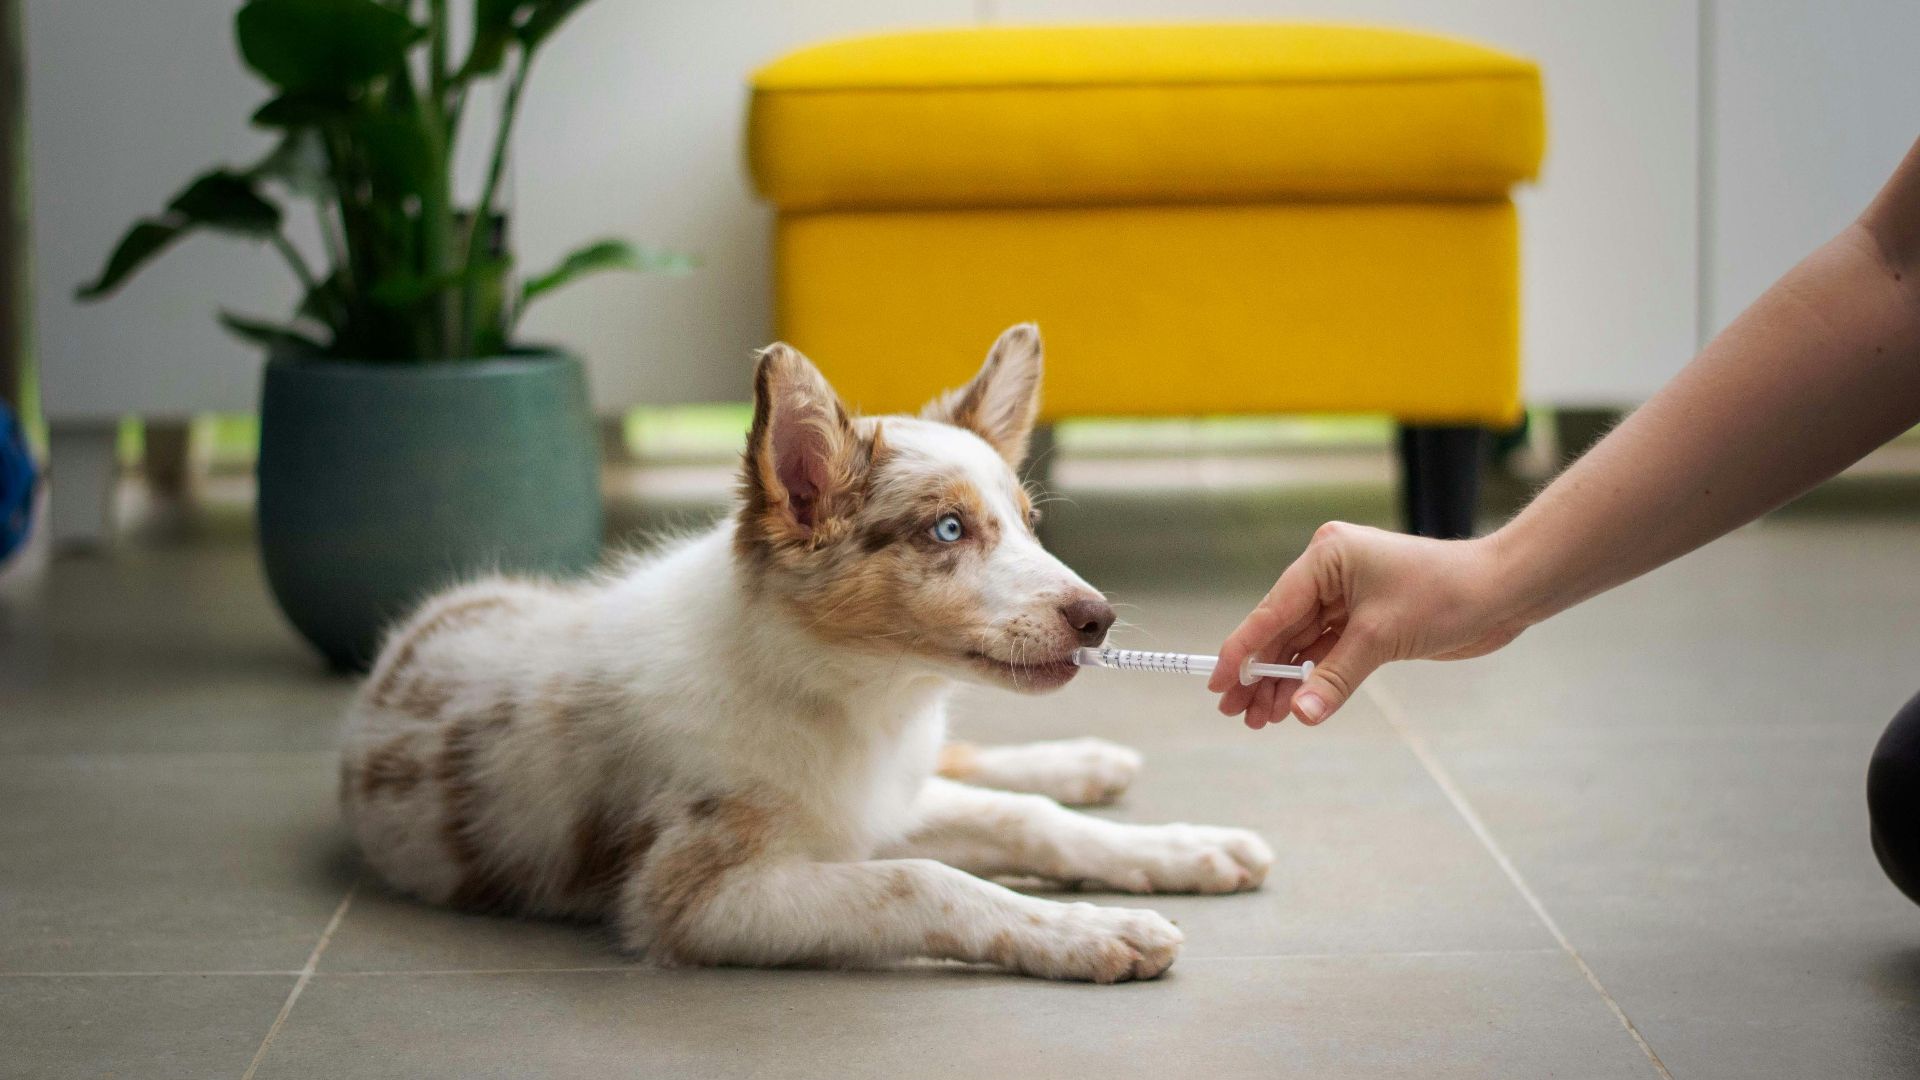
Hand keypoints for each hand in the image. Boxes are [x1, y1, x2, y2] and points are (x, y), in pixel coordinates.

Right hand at [1208, 523, 1528, 728]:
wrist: (1502, 593)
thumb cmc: (1446, 595)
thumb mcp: (1381, 637)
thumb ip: (1335, 677)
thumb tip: (1300, 714)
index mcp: (1326, 557)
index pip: (1272, 609)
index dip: (1242, 650)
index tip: (1217, 683)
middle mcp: (1330, 573)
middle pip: (1281, 630)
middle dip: (1260, 674)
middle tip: (1235, 713)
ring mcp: (1347, 596)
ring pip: (1302, 645)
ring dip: (1283, 682)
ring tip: (1260, 720)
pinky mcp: (1365, 619)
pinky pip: (1326, 651)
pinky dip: (1311, 678)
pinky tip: (1293, 705)